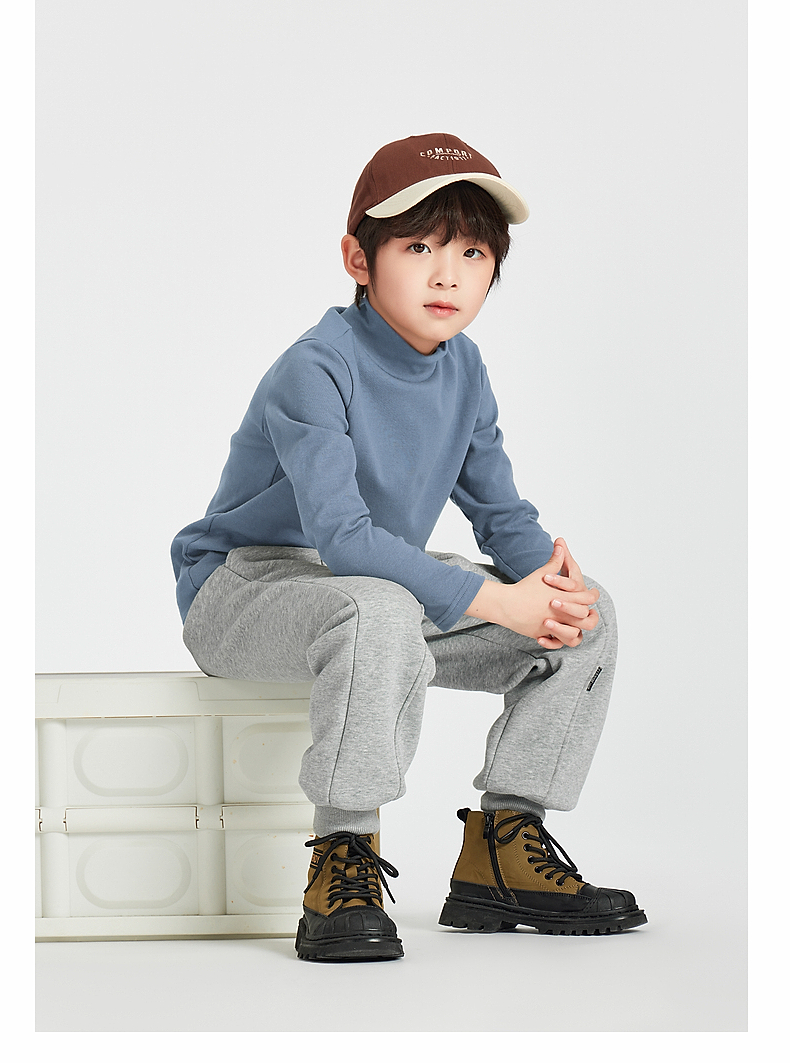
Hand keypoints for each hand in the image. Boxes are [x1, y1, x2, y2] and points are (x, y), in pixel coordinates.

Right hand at [464, 541, 598, 648]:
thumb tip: (561, 544)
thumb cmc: (524, 588)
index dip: (591, 596)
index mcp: (564, 598)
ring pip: (574, 636)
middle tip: (589, 613)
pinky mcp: (542, 634)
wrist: (506, 604)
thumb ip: (555, 561)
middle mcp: (561, 614)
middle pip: (586, 619)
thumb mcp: (542, 573)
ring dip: (575, 632)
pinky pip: (555, 643)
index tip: (592, 595)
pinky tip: (553, 637)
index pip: (586, 599)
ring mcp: (553, 627)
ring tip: (573, 628)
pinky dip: (555, 642)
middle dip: (588, 616)